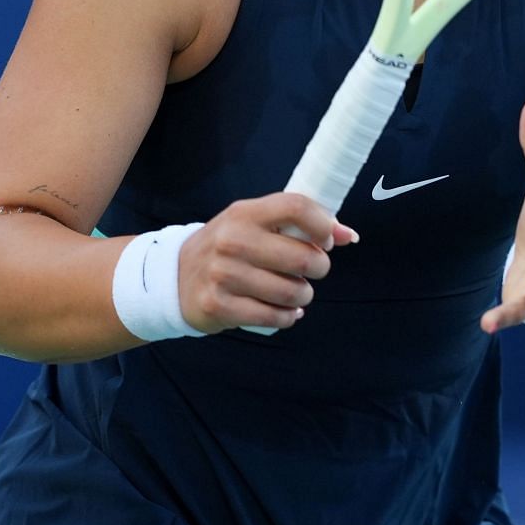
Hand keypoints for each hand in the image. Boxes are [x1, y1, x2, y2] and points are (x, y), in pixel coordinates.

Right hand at [176, 192, 358, 332]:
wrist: (174, 278)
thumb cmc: (229, 247)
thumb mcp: (255, 224)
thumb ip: (298, 224)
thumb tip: (349, 235)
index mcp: (245, 213)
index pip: (296, 207)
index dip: (323, 225)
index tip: (328, 240)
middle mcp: (232, 240)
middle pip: (303, 257)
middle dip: (319, 268)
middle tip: (312, 271)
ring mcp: (223, 274)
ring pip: (292, 292)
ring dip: (303, 296)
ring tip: (295, 292)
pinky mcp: (218, 305)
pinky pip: (273, 317)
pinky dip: (288, 316)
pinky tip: (285, 311)